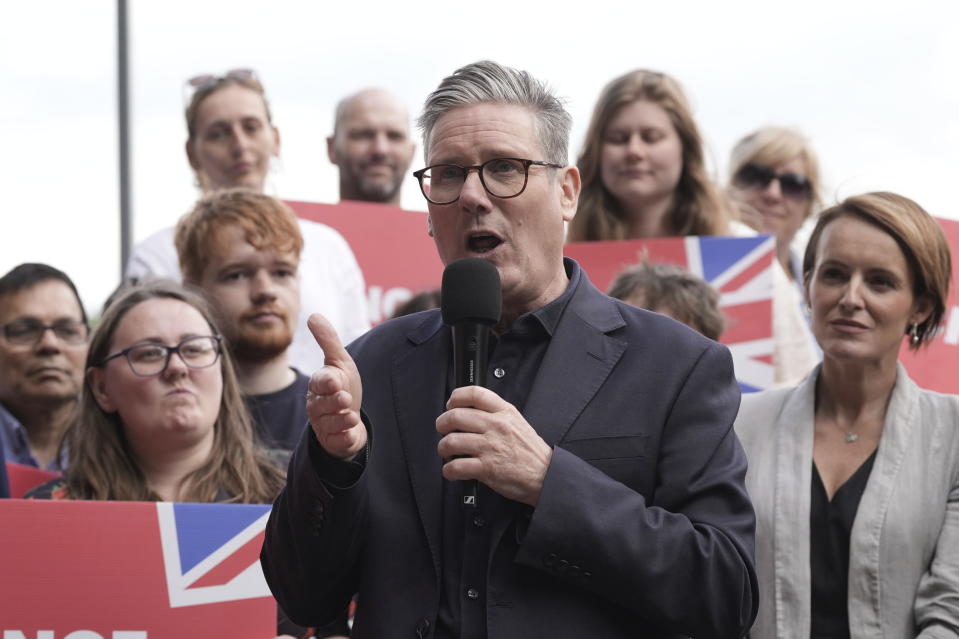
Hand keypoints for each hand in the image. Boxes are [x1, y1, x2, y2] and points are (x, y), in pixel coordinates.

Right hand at [306, 313, 365, 459]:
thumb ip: (328, 341)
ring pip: (330, 424)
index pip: (319, 382)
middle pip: (323, 404)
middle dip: (334, 402)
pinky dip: (344, 439)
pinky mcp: (334, 441)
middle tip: (345, 399)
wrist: (351, 419)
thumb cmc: (344, 387)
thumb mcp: (340, 363)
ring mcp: (324, 425)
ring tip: (351, 416)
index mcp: (319, 385)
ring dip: (342, 420)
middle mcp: (318, 405)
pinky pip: (337, 442)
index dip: (327, 382)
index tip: (335, 380)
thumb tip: (313, 315)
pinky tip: (351, 435)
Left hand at [436, 386, 551, 505]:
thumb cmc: (531, 452)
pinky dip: (448, 470)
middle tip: (443, 430)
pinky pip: (456, 467)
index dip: (455, 397)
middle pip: (455, 416)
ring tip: (447, 452)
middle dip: (442, 424)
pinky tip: (452, 470)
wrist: (546, 475)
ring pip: (451, 442)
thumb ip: (496, 413)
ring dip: (443, 449)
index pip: (474, 393)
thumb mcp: (517, 422)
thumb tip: (469, 411)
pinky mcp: (486, 469)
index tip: (451, 404)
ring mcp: (490, 447)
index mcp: (504, 412)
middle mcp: (496, 427)